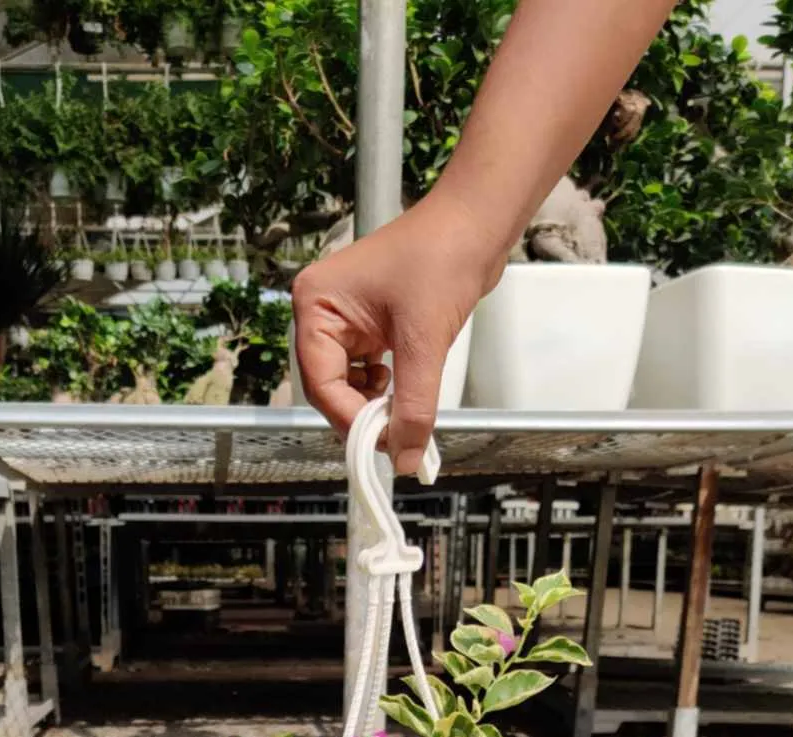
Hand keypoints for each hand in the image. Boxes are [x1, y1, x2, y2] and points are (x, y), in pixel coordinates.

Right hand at [292, 191, 501, 474]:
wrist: (477, 223)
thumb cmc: (443, 257)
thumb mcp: (424, 342)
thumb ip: (413, 407)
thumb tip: (405, 458)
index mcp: (315, 303)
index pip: (320, 381)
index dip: (348, 418)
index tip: (379, 444)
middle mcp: (321, 311)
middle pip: (329, 386)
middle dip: (360, 413)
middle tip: (393, 437)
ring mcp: (344, 318)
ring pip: (347, 384)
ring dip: (372, 405)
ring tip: (401, 410)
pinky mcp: (368, 326)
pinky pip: (365, 372)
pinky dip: (383, 391)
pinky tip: (402, 390)